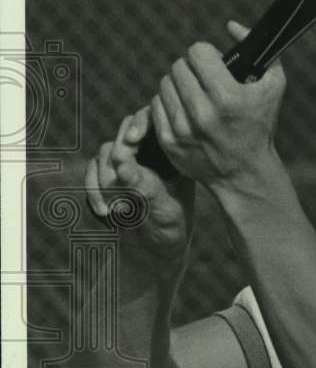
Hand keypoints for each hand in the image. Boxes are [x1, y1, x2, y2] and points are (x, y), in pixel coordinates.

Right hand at [85, 106, 195, 259]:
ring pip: (105, 152)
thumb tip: (120, 162)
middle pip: (124, 132)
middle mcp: (150, 149)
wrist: (156, 248)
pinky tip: (105, 213)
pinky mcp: (107, 173)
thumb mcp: (163, 207)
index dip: (140, 123)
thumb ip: (144, 184)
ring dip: (107, 180)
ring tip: (119, 210)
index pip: (153, 119)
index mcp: (171, 150)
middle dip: (119, 158)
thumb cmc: (170, 226)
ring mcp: (126, 160)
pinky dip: (94, 191)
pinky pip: (91, 171)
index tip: (132, 140)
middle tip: (120, 185)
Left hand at [150, 21, 286, 190]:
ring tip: (193, 93)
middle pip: (179, 65)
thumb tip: (230, 25)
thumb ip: (257, 49)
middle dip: (192, 67)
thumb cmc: (260, 125)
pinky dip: (168, 103)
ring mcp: (183, 129)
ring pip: (164, 83)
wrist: (244, 173)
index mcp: (228, 97)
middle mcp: (203, 113)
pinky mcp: (169, 141)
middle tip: (203, 78)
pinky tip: (184, 109)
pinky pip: (156, 105)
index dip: (206, 54)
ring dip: (178, 84)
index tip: (212, 63)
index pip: (197, 52)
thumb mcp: (273, 86)